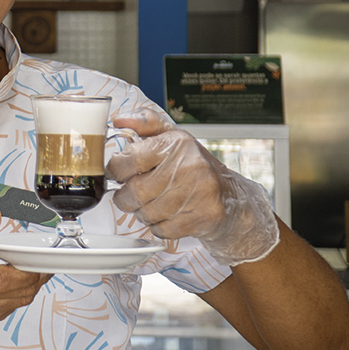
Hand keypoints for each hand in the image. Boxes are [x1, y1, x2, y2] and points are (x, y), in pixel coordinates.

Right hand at [0, 205, 50, 330]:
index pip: (1, 280)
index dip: (27, 271)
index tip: (39, 258)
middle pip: (16, 292)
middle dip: (35, 275)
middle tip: (41, 259)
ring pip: (18, 302)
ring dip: (29, 285)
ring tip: (29, 267)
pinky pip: (10, 309)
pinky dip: (17, 295)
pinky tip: (13, 281)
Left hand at [106, 108, 279, 265]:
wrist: (232, 197)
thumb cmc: (195, 167)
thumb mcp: (172, 137)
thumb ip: (145, 124)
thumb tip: (119, 121)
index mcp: (177, 143)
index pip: (131, 158)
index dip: (116, 169)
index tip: (118, 173)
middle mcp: (189, 166)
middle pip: (135, 191)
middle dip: (125, 197)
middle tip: (130, 194)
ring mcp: (198, 193)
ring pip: (146, 213)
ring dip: (142, 212)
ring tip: (152, 203)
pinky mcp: (203, 217)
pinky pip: (162, 229)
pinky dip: (158, 226)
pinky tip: (168, 215)